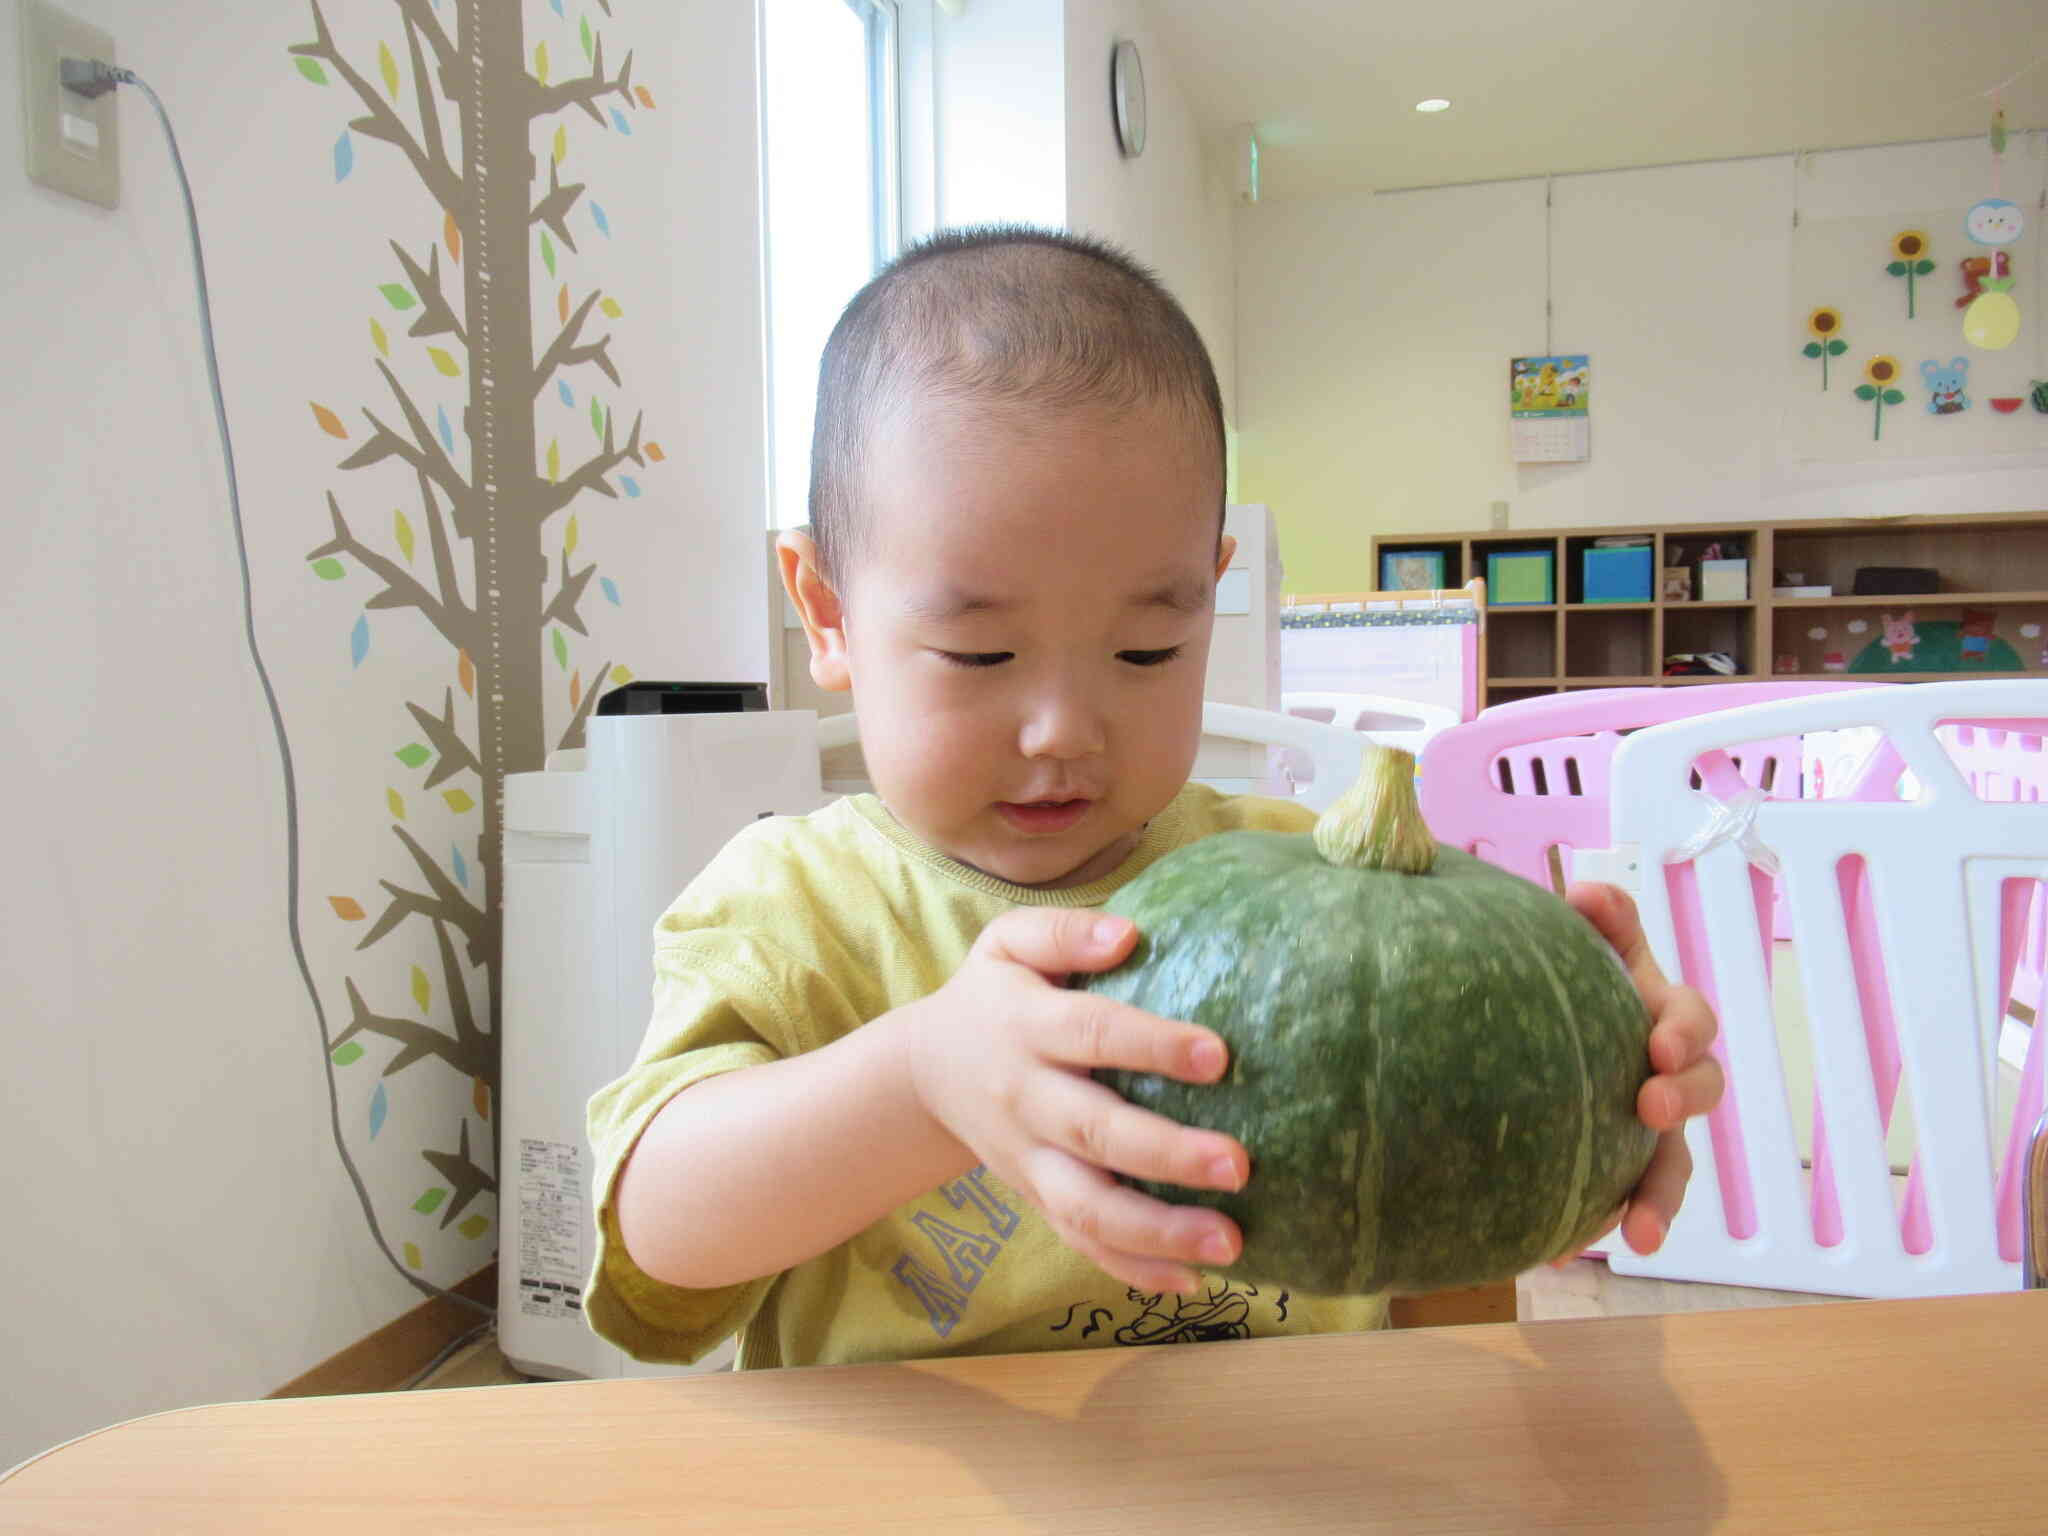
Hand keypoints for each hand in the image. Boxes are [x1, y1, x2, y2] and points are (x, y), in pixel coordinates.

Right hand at [903, 907, 1246, 1295]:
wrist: (924, 1072)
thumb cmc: (993, 996)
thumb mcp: (1007, 944)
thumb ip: (1063, 933)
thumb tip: (1128, 932)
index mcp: (1026, 1028)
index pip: (1092, 1035)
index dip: (1151, 1045)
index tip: (1218, 1054)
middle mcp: (1027, 1100)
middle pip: (1094, 1134)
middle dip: (1166, 1154)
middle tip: (1238, 1165)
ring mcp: (1029, 1160)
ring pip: (1087, 1208)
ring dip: (1159, 1233)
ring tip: (1231, 1243)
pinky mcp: (1036, 1200)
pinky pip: (1081, 1243)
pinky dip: (1132, 1269)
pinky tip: (1191, 1282)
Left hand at [1564, 882, 1725, 1258]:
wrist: (1522, 1023)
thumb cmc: (1566, 974)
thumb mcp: (1583, 941)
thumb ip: (1599, 918)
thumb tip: (1584, 894)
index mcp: (1661, 1013)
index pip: (1689, 1017)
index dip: (1684, 1031)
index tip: (1660, 1047)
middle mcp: (1667, 1071)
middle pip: (1700, 1089)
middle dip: (1684, 1099)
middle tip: (1653, 1107)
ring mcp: (1646, 1127)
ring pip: (1672, 1166)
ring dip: (1658, 1198)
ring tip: (1636, 1236)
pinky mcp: (1615, 1168)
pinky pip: (1618, 1202)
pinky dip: (1591, 1227)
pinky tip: (1553, 1253)